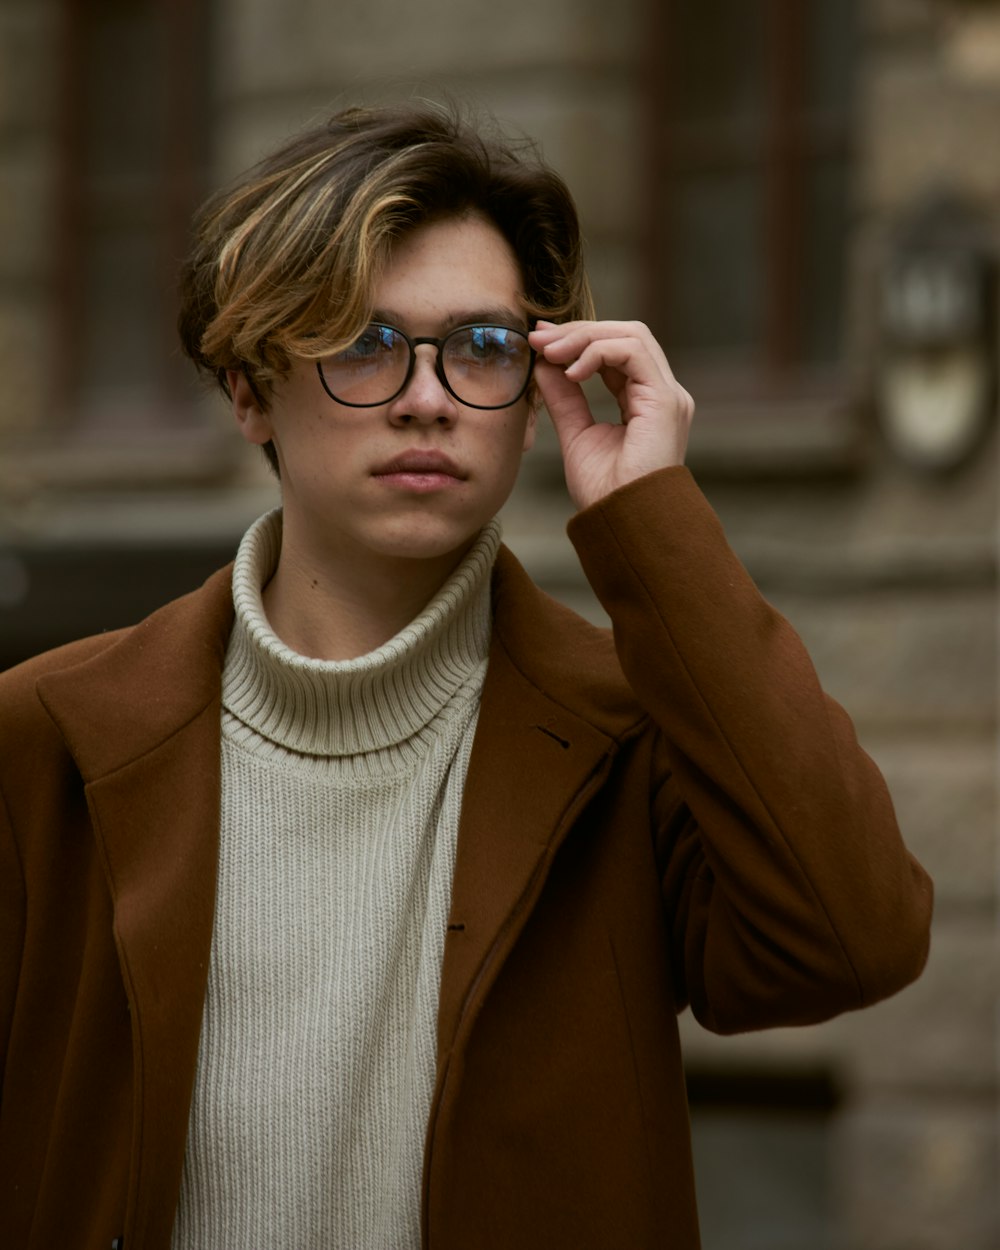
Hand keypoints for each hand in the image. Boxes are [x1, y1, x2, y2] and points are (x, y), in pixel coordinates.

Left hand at [528, 320, 693, 511]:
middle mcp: (661, 393)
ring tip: (550, 354)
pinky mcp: (666, 400)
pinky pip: (633, 351)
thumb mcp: (576, 434)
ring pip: (631, 335)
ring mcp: (668, 395)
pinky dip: (598, 352)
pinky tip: (571, 371)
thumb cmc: (605, 493)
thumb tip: (543, 363)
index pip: (615, 351)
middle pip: (625, 334)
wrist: (623, 523)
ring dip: (585, 338)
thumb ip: (564, 398)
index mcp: (645, 401)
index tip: (539, 342)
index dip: (578, 340)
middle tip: (540, 339)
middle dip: (578, 331)